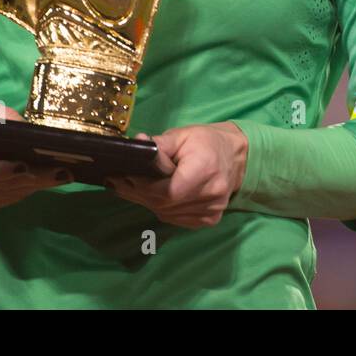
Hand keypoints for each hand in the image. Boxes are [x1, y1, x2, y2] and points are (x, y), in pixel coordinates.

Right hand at [0, 97, 70, 214]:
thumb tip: (24, 128)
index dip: (2, 171)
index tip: (25, 165)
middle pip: (0, 185)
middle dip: (33, 178)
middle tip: (62, 171)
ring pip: (7, 195)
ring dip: (35, 185)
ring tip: (62, 174)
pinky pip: (6, 200)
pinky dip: (25, 190)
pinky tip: (44, 180)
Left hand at [105, 123, 248, 228]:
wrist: (235, 156)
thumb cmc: (206, 142)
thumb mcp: (182, 135)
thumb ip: (158, 145)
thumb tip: (136, 146)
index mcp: (205, 170)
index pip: (168, 191)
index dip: (144, 187)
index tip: (126, 177)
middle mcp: (211, 194)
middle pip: (165, 205)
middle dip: (140, 195)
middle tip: (120, 184)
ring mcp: (212, 210)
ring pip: (168, 214)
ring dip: (149, 203)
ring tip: (134, 189)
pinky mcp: (211, 219)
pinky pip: (178, 219)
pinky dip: (164, 209)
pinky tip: (156, 198)